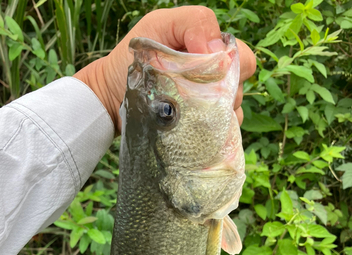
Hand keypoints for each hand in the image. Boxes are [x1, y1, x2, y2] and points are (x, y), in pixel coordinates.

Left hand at [74, 6, 255, 132]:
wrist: (110, 99)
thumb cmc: (131, 61)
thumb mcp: (156, 28)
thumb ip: (191, 23)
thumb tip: (218, 51)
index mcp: (208, 50)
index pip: (241, 57)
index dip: (231, 67)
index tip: (203, 73)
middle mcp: (213, 77)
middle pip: (241, 85)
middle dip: (227, 92)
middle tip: (199, 97)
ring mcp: (208, 104)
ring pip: (235, 110)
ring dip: (220, 115)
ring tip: (192, 116)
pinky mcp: (199, 127)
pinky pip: (223, 132)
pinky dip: (216, 133)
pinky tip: (196, 130)